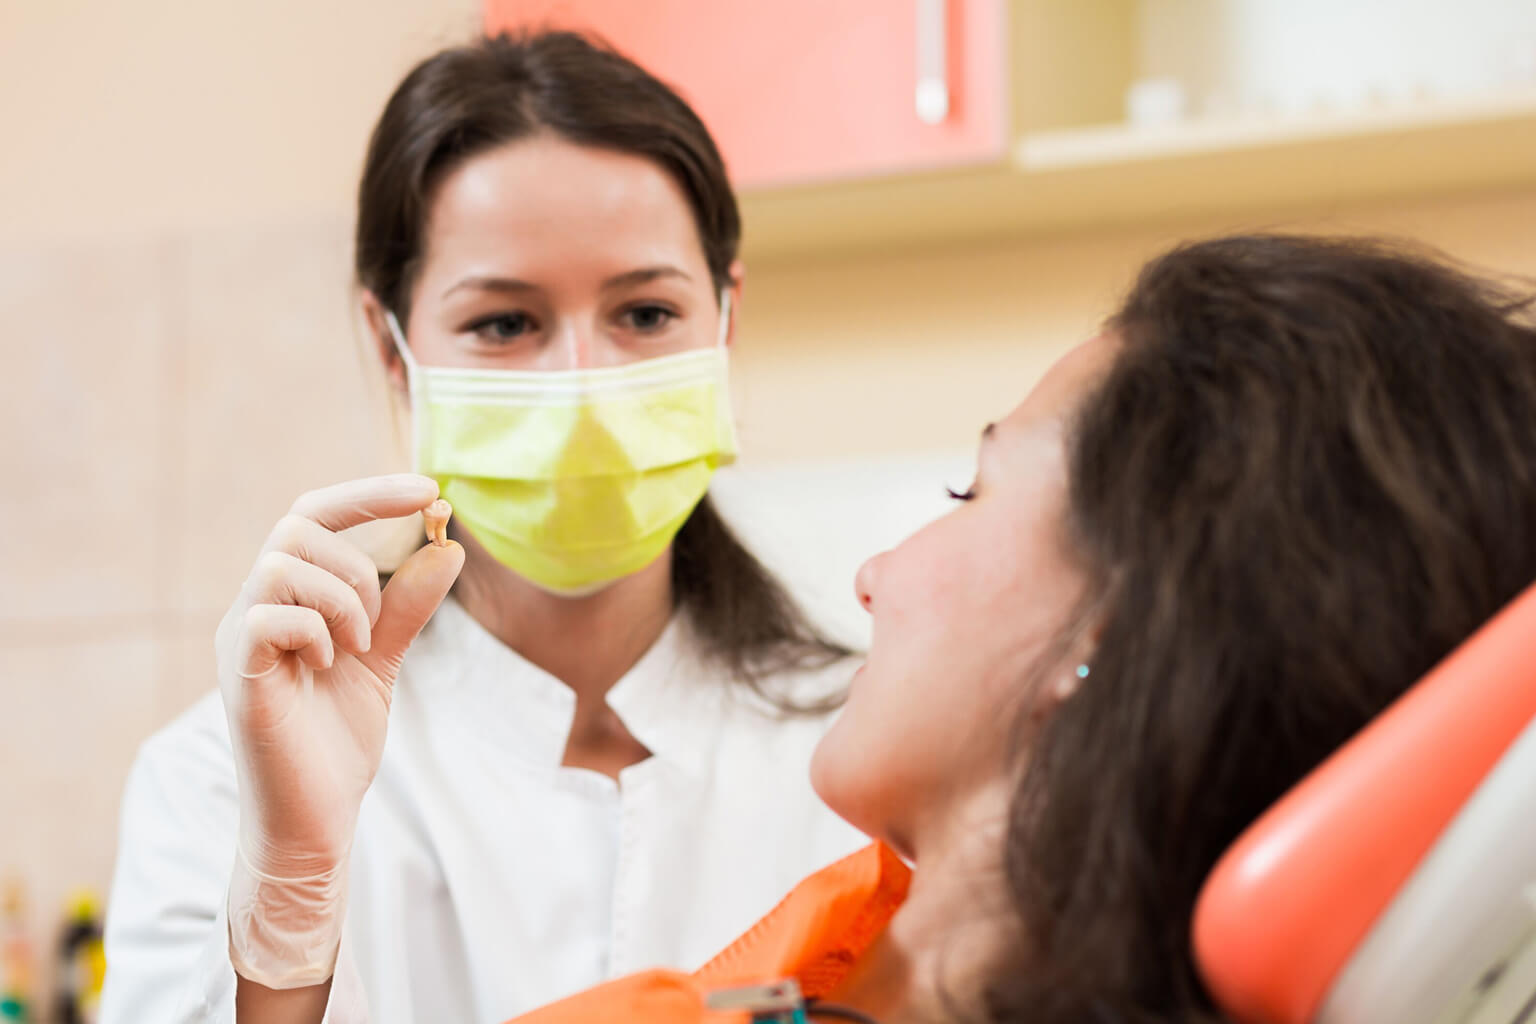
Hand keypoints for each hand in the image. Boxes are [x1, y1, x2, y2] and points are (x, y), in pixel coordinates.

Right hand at [217, 474, 462, 877]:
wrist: (315, 819)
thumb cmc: (337, 740)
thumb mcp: (384, 658)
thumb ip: (407, 605)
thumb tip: (447, 547)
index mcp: (284, 598)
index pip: (315, 515)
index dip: (369, 494)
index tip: (429, 490)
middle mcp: (252, 607)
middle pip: (296, 526)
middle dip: (357, 563)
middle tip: (375, 623)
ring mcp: (240, 639)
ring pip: (281, 562)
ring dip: (342, 598)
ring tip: (356, 649)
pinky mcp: (240, 675)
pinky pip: (266, 613)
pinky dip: (314, 628)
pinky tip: (329, 665)